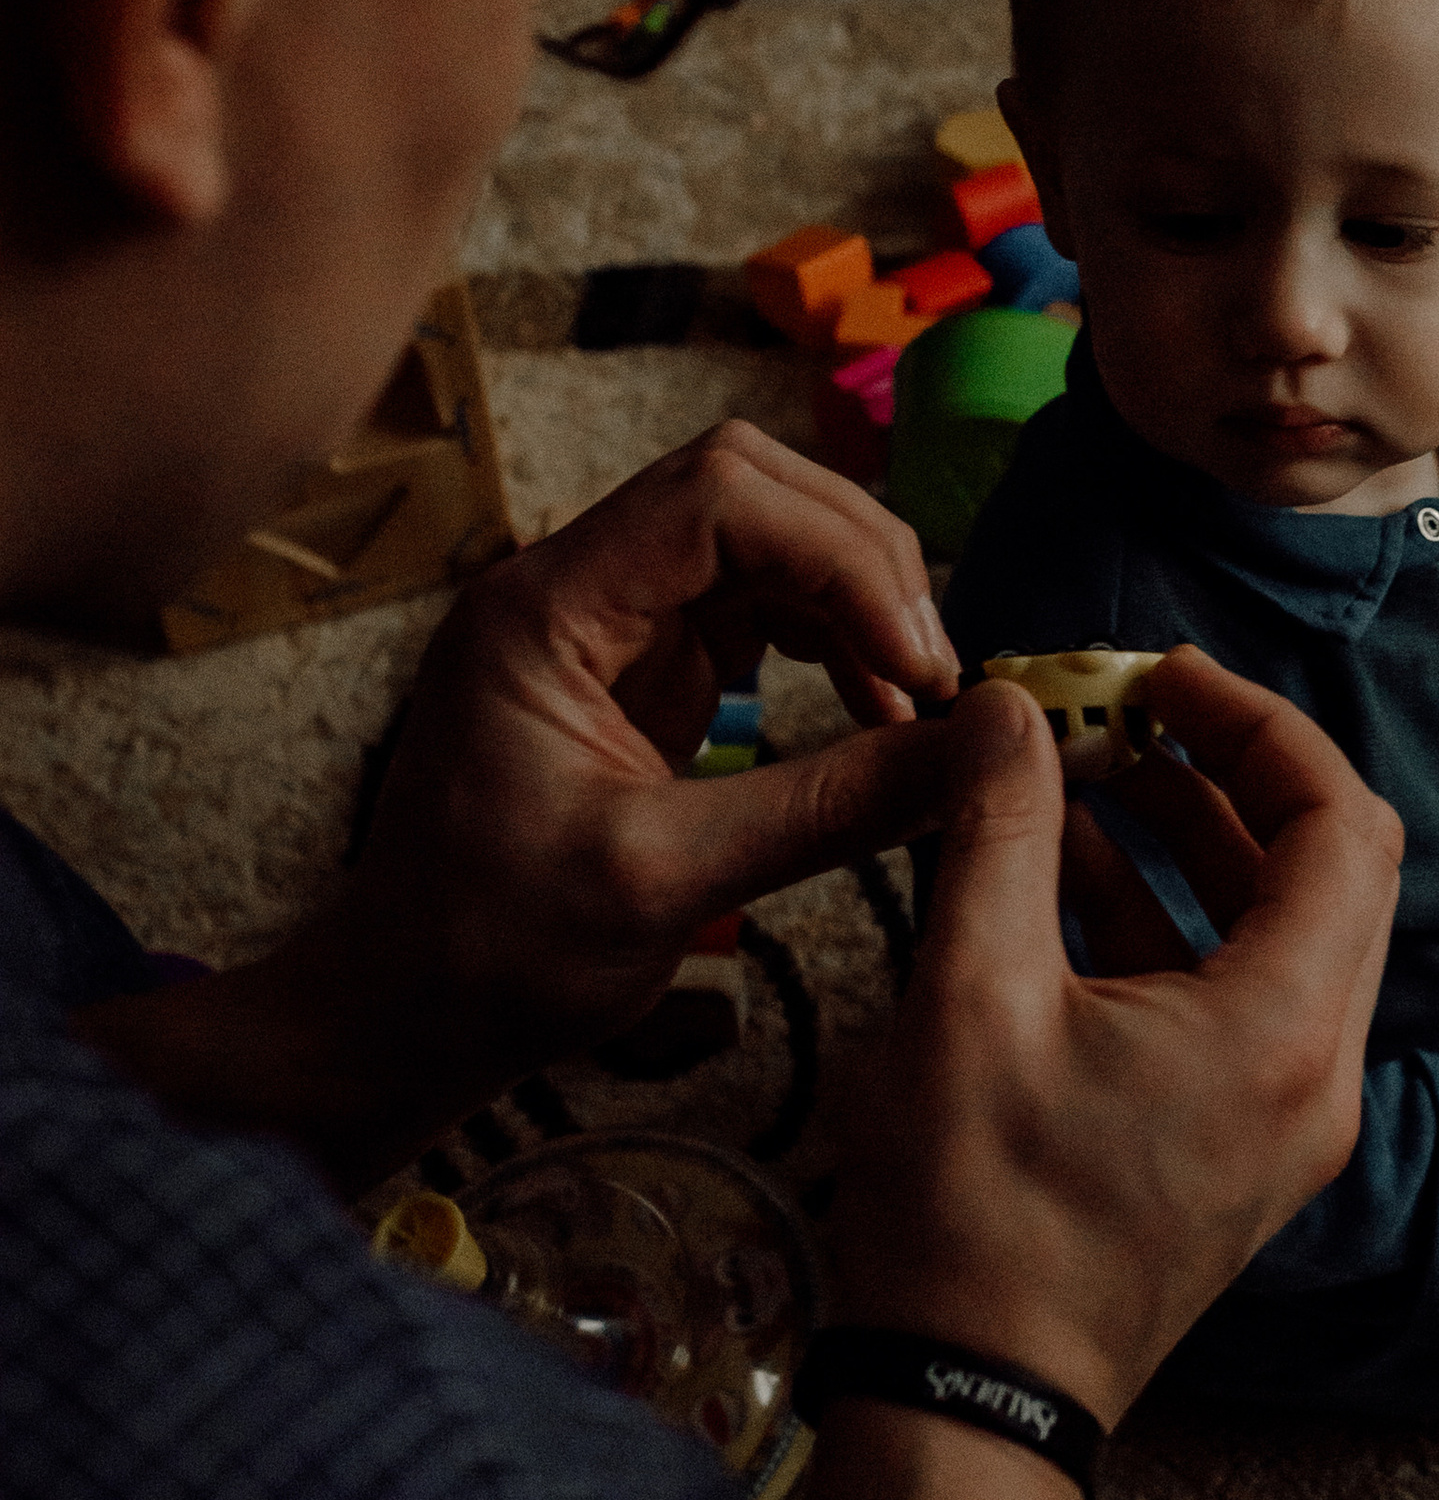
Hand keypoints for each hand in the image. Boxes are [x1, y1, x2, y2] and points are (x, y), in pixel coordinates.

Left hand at [76, 422, 985, 1185]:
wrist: (406, 1009)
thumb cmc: (496, 954)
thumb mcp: (669, 882)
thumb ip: (825, 808)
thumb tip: (971, 753)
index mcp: (544, 610)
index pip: (720, 496)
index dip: (843, 559)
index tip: (915, 665)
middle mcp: (570, 588)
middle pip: (749, 490)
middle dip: (862, 566)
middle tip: (932, 679)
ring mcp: (607, 623)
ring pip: (765, 542)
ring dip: (856, 603)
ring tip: (915, 705)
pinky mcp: (640, 671)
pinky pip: (758, 612)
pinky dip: (832, 646)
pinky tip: (875, 718)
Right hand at [831, 647, 1402, 1422]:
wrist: (971, 1398)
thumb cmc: (971, 1216)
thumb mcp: (968, 996)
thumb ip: (998, 831)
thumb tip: (1008, 708)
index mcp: (1282, 1029)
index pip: (1338, 821)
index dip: (1256, 725)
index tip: (1157, 676)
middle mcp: (1318, 1072)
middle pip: (1329, 870)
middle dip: (1226, 773)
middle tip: (1120, 713)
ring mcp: (1289, 1120)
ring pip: (1279, 933)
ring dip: (1192, 844)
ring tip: (1076, 776)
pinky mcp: (1241, 1149)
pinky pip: (1237, 1000)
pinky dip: (1171, 925)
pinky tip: (1062, 879)